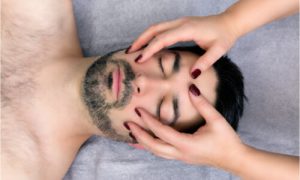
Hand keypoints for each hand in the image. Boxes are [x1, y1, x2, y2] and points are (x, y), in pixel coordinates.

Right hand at [127, 15, 237, 73]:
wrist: (229, 22)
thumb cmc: (224, 36)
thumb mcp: (219, 50)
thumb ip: (206, 62)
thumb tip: (192, 75)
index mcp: (187, 29)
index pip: (163, 38)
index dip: (150, 48)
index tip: (140, 59)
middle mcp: (180, 23)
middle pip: (154, 29)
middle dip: (140, 41)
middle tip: (129, 54)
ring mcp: (179, 22)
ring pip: (155, 27)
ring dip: (143, 37)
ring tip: (133, 50)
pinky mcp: (180, 24)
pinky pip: (161, 29)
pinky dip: (151, 36)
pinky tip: (147, 45)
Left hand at [127, 86, 243, 166]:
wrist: (235, 159)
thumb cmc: (227, 140)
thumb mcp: (216, 120)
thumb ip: (202, 104)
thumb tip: (191, 88)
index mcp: (186, 144)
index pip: (161, 131)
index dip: (148, 120)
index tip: (138, 110)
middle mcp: (180, 153)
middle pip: (153, 146)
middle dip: (138, 135)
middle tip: (128, 124)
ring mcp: (181, 157)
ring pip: (156, 152)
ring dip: (143, 142)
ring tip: (133, 132)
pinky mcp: (183, 157)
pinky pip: (162, 153)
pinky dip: (151, 146)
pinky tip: (147, 140)